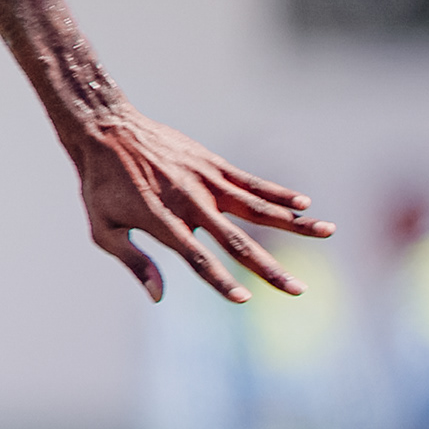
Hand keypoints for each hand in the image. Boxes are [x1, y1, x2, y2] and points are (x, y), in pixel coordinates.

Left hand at [68, 106, 330, 302]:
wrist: (106, 130)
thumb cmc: (100, 186)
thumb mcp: (103, 228)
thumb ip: (134, 262)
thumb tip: (159, 297)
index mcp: (163, 222)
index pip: (199, 259)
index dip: (222, 281)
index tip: (245, 299)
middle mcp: (191, 202)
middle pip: (238, 241)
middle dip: (271, 269)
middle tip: (300, 290)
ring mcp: (206, 181)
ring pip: (258, 206)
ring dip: (294, 223)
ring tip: (329, 233)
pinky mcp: (213, 164)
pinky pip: (251, 181)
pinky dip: (278, 192)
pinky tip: (304, 204)